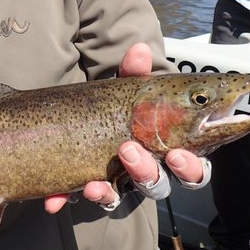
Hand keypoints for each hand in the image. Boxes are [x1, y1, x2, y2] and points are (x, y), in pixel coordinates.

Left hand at [44, 43, 208, 213]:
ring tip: (96, 182)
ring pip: (122, 197)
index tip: (175, 155)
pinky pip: (86, 197)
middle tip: (130, 152)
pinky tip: (57, 199)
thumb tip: (139, 50)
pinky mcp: (95, 187)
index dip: (189, 167)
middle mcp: (150, 171)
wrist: (87, 115)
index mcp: (171, 148)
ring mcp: (121, 182)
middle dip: (148, 173)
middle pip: (160, 186)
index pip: (192, 166)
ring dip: (110, 192)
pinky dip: (72, 197)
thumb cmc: (124, 106)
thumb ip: (134, 72)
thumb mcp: (128, 88)